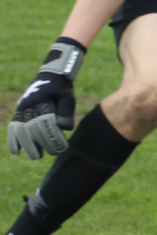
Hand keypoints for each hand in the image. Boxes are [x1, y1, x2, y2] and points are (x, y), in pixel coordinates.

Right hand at [8, 38, 85, 159]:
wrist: (49, 78)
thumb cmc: (61, 90)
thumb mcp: (67, 97)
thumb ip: (65, 111)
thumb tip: (65, 128)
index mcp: (41, 101)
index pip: (46, 123)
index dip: (53, 136)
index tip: (62, 147)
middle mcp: (28, 106)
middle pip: (33, 129)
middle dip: (42, 143)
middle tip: (52, 153)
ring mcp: (21, 110)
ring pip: (20, 130)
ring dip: (27, 145)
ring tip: (36, 156)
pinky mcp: (18, 113)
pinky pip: (13, 128)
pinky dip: (12, 140)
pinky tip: (15, 152)